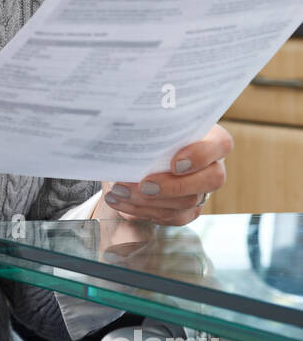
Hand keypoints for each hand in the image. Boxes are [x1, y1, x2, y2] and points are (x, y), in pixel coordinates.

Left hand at [91, 124, 233, 225]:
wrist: (134, 157)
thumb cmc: (146, 133)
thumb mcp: (149, 124)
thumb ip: (150, 124)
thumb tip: (130, 130)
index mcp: (209, 137)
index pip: (221, 144)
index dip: (201, 155)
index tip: (175, 163)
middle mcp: (212, 165)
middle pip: (212, 179)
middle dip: (174, 186)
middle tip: (144, 185)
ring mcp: (202, 190)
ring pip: (187, 202)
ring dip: (149, 200)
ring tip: (119, 191)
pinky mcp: (189, 210)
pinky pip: (172, 216)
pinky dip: (142, 210)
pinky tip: (120, 201)